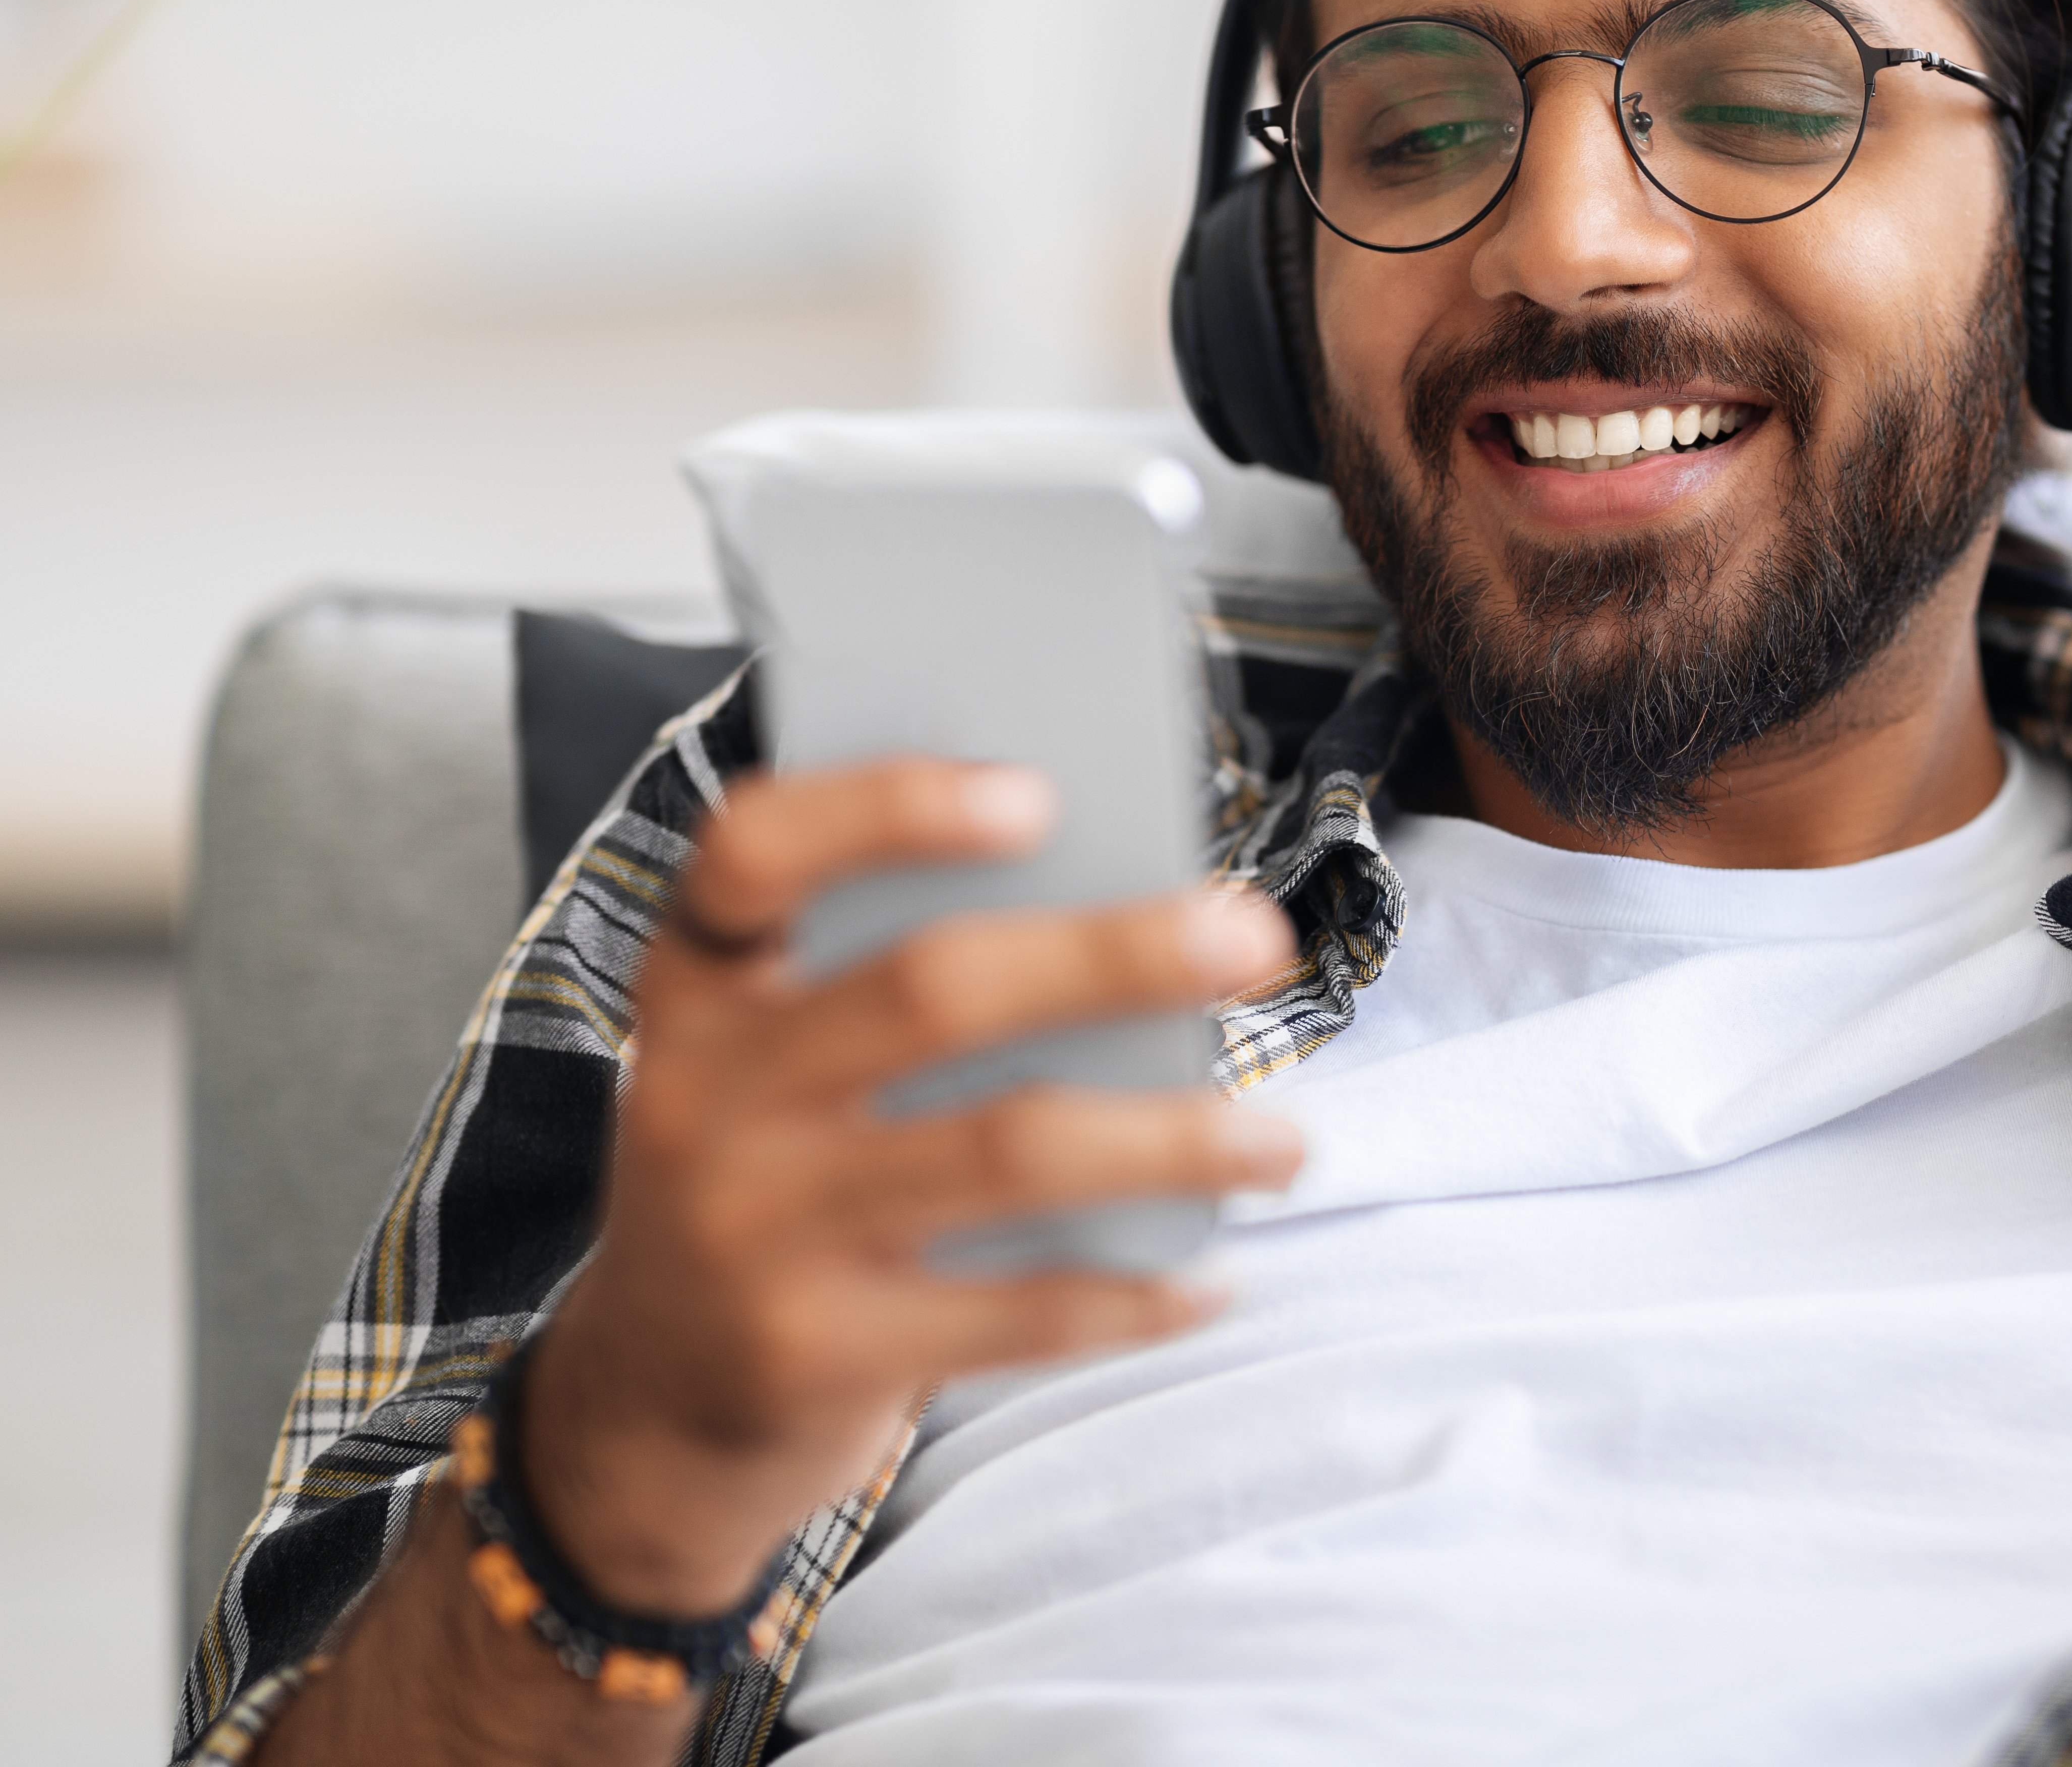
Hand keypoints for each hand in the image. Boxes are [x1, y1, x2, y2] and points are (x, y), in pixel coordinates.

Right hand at [522, 759, 1301, 1616]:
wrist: (646, 1416)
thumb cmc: (771, 1191)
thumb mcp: (779, 1073)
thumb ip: (897, 992)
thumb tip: (1135, 921)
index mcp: (701, 992)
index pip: (752, 852)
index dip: (887, 806)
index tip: (1035, 792)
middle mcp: (707, 1096)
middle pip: (931, 988)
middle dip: (1117, 953)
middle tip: (1255, 937)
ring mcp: (753, 1232)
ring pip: (1005, 1150)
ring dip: (1173, 1138)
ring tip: (1287, 1140)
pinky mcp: (812, 1355)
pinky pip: (1017, 1311)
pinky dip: (1136, 1294)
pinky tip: (1214, 1279)